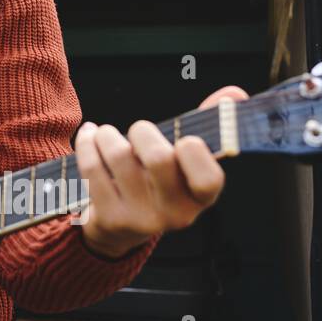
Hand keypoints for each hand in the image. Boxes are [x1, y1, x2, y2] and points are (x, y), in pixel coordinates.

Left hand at [73, 84, 246, 258]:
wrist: (119, 227)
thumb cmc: (156, 181)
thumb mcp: (183, 161)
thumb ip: (208, 126)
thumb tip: (233, 93)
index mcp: (201, 198)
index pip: (208, 179)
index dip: (194, 153)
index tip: (183, 140)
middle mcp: (176, 214)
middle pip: (158, 158)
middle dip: (142, 131)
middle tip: (136, 131)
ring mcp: (141, 219)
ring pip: (119, 156)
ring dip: (107, 134)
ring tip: (104, 133)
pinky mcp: (110, 219)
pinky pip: (92, 168)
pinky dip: (87, 144)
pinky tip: (89, 138)